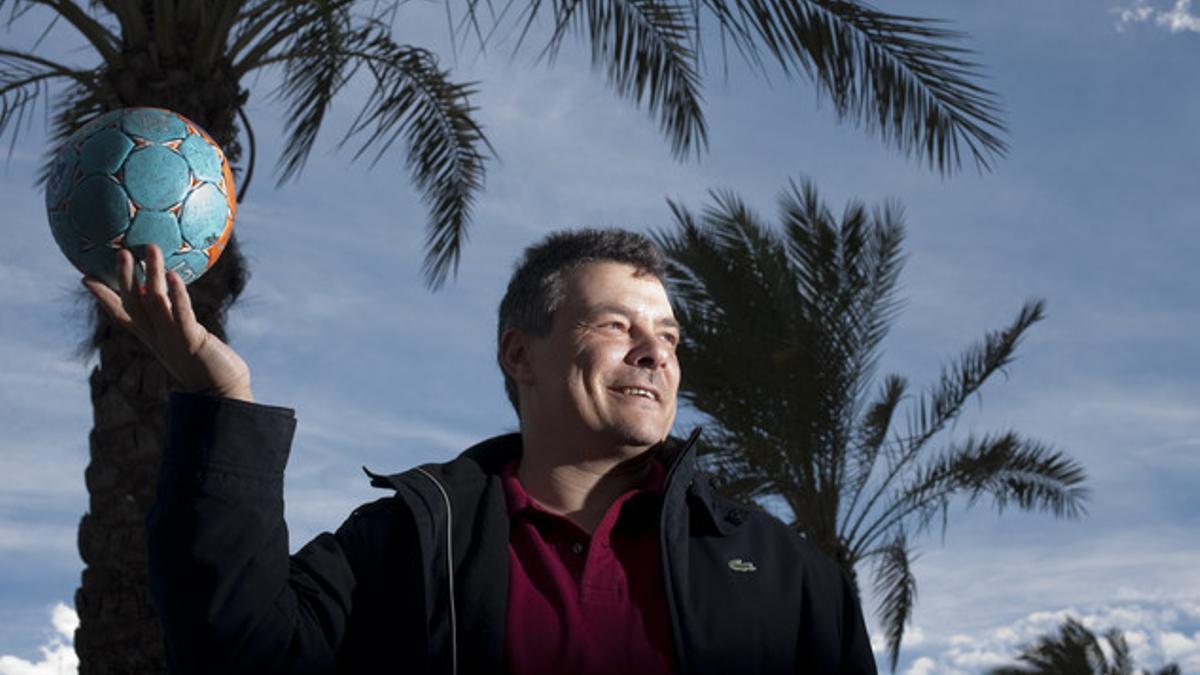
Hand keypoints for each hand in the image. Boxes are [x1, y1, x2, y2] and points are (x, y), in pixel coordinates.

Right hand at [82, 244, 253, 402]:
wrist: (224, 397)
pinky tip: (174, 275)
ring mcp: (173, 339)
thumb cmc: (212, 368)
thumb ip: (177, 322)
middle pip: (135, 304)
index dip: (104, 297)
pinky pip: (182, 314)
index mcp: (154, 339)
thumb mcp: (189, 342)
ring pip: (156, 303)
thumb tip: (170, 297)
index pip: (123, 315)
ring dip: (152, 275)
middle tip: (120, 252)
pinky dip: (177, 295)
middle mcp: (159, 338)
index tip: (85, 278)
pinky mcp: (192, 341)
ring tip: (150, 249)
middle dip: (126, 278)